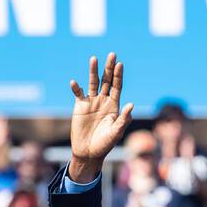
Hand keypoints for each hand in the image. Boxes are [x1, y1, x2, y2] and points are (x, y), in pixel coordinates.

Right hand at [68, 53, 132, 182]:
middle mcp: (104, 101)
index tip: (120, 64)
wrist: (89, 152)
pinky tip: (74, 82)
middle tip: (112, 54)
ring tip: (93, 58)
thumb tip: (131, 104)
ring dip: (93, 71)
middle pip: (107, 80)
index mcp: (114, 105)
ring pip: (93, 83)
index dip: (119, 76)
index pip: (117, 86)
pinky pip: (78, 94)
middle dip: (109, 68)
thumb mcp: (116, 132)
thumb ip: (123, 119)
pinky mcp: (80, 107)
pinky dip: (76, 88)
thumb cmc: (105, 144)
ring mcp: (91, 102)